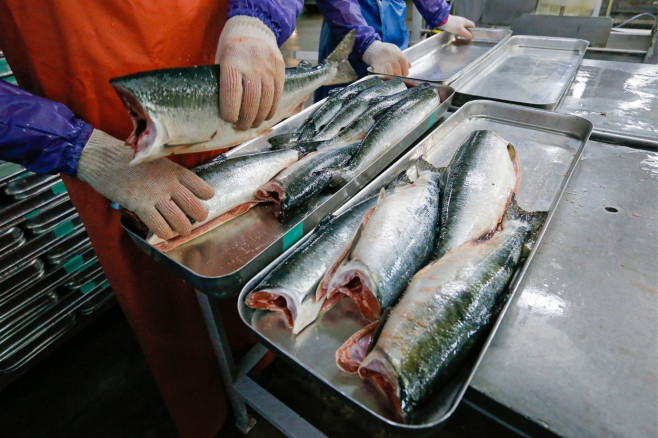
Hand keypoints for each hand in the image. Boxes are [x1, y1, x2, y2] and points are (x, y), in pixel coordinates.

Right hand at [77, 129, 213, 238]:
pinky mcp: (139, 205)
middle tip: (194, 219)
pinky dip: (164, 233)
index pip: (203, 189)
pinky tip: (164, 232)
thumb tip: (182, 193)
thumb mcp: (158, 162)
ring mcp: (155, 195)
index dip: (205, 198)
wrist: (103, 157)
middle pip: (196, 207)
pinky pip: (159, 226)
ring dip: (183, 229)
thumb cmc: (130, 160)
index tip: (202, 201)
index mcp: (176, 171)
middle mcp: (169, 183)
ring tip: (181, 230)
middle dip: (198, 217)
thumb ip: (171, 177)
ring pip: (180, 221)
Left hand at [215, 16, 284, 130]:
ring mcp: (269, 68)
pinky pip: (277, 95)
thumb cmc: (232, 48)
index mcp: (232, 61)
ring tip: (252, 124)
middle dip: (245, 119)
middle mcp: (253, 65)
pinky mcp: (280, 70)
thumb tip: (223, 111)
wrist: (254, 28)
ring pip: (266, 101)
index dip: (230, 112)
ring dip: (259, 118)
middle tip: (240, 127)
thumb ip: (224, 82)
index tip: (228, 120)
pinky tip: (265, 116)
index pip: (232, 93)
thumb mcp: (221, 60)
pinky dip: (271, 109)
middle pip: (251, 101)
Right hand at [362, 41, 410, 75]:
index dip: (404, 74)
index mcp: (399, 56)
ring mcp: (385, 64)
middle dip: (397, 77)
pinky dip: (384, 77)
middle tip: (395, 76)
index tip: (402, 74)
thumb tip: (409, 66)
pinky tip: (384, 76)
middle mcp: (393, 60)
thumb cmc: (385, 50)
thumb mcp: (396, 50)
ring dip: (391, 78)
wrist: (372, 47)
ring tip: (389, 77)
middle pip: (398, 74)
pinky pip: (383, 76)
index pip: (405, 70)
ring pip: (391, 76)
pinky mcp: (378, 68)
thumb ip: (402, 59)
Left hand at [438, 15, 475, 38]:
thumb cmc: (452, 25)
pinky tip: (454, 34)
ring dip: (461, 32)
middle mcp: (462, 20)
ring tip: (459, 37)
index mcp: (465, 21)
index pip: (472, 25)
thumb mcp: (460, 30)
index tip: (470, 35)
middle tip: (464, 37)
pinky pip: (456, 28)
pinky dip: (456, 31)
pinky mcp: (452, 23)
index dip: (473, 30)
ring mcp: (457, 21)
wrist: (442, 20)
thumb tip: (471, 37)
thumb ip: (466, 34)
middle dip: (466, 32)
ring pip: (461, 27)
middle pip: (467, 26)